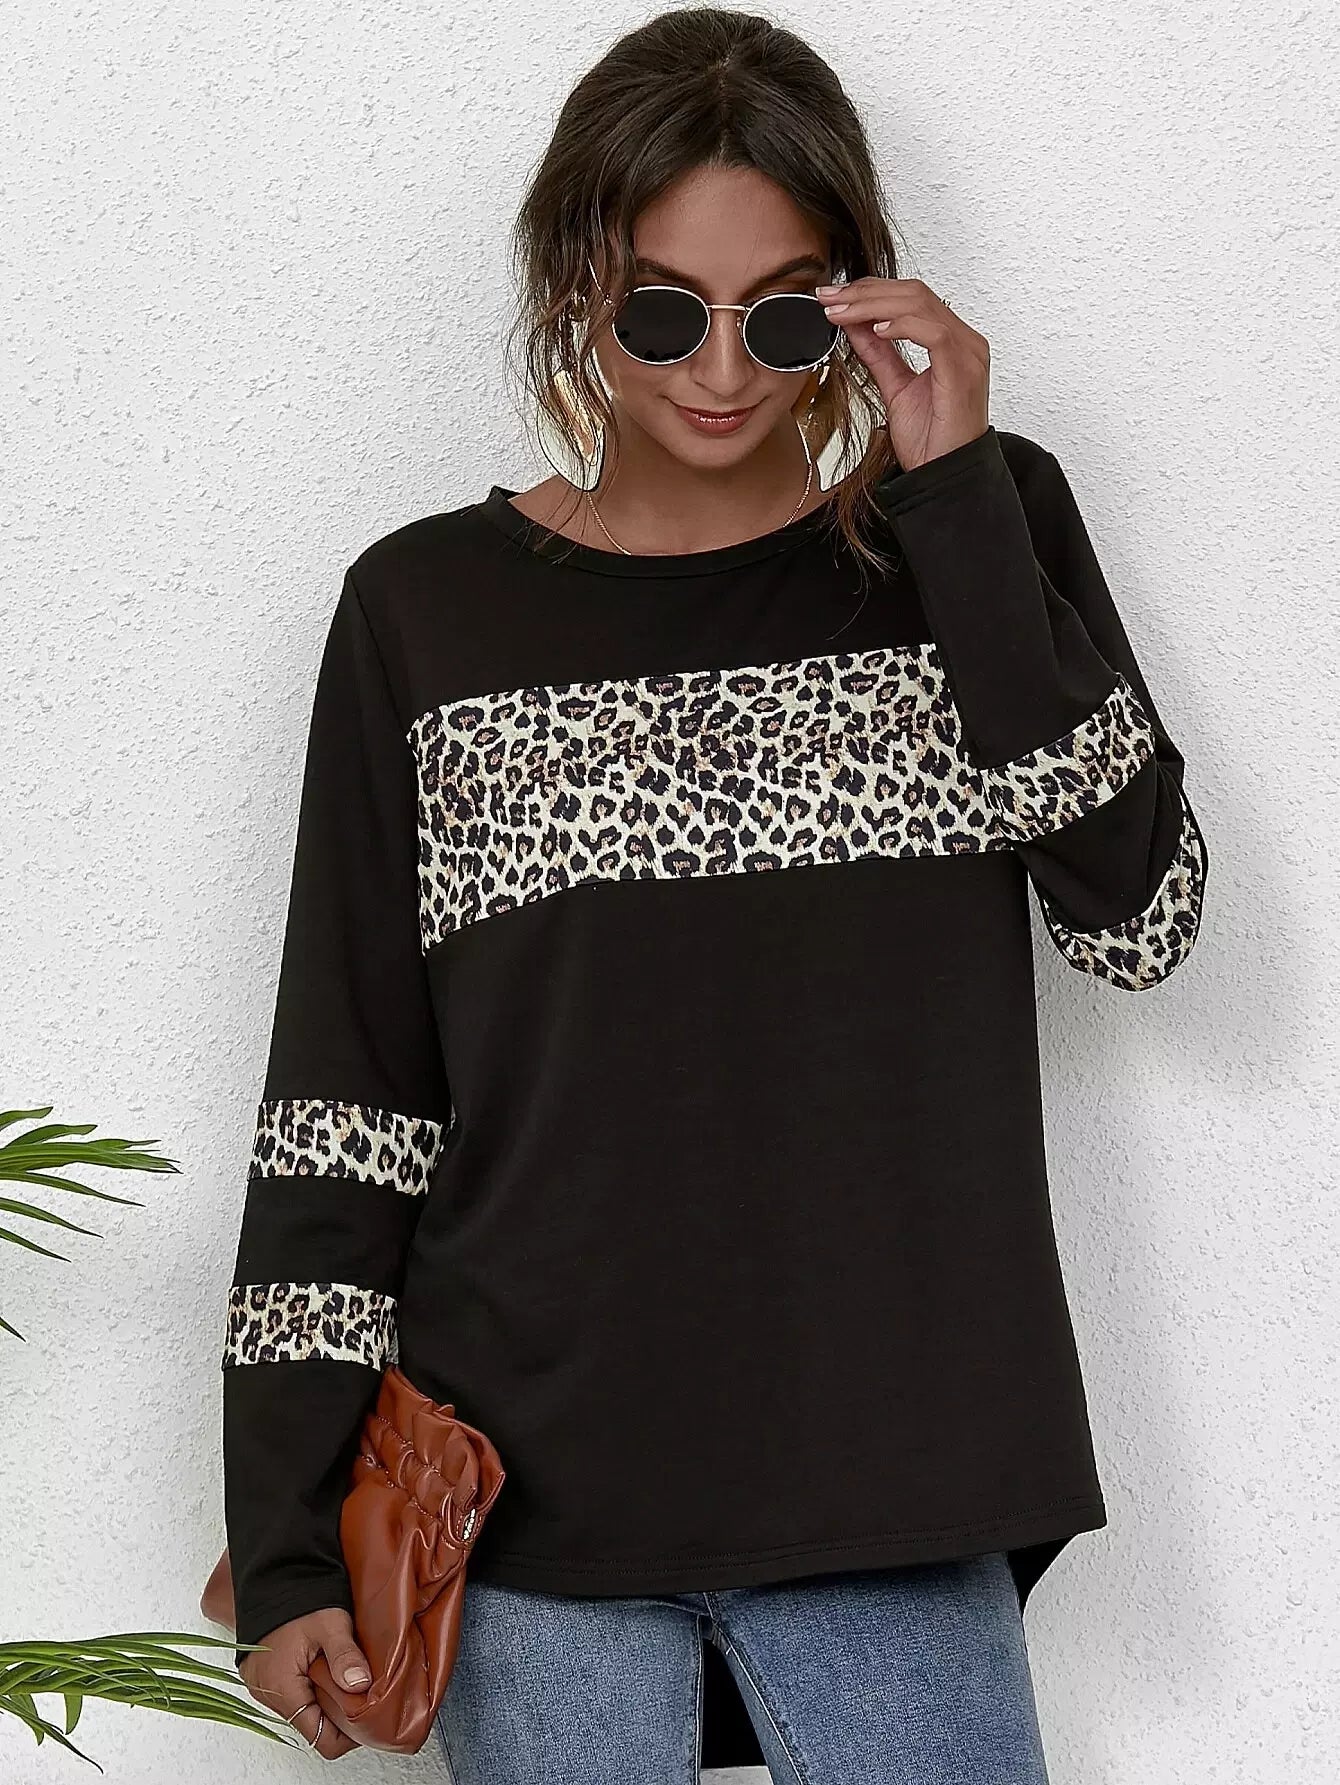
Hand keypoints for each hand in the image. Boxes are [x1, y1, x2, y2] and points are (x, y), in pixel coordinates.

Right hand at [239, 1606, 371, 1760]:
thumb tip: (360, 1686)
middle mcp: (267, 1694)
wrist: (271, 1573)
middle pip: (310, 1724)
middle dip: (338, 1713)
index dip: (347, 1734)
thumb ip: (345, 1656)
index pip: (318, 1738)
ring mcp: (262, 1685)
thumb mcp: (330, 1624)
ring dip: (324, 1698)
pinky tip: (324, 1667)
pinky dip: (309, 1686)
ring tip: (344, 1675)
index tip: (367, 1718)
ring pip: (301, 1708)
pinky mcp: (262, 1674)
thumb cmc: (297, 1596)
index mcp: (282, 1688)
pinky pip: (290, 1693)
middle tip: (360, 1691)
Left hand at [814, 276, 989, 471]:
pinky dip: (902, 326)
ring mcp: (967, 353)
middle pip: (913, 293)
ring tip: (841, 313)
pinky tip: (876, 330)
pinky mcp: (963, 370)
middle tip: (829, 298)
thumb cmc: (931, 441)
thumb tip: (855, 325)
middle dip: (865, 292)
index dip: (870, 292)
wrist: (944, 476)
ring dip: (873, 305)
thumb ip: (879, 354)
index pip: (910, 297)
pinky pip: (934, 333)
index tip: (833, 298)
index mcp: (951, 341)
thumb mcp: (895, 387)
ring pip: (920, 305)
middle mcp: (964, 341)